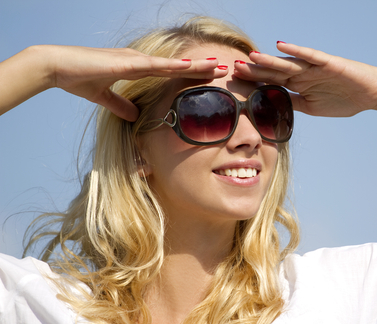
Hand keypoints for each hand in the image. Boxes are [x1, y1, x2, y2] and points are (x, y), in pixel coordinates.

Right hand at [44, 45, 226, 120]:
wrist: (56, 67)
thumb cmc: (78, 78)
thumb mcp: (104, 97)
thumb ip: (120, 104)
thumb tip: (134, 115)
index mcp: (136, 68)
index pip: (171, 73)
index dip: (191, 75)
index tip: (211, 78)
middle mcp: (140, 61)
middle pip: (177, 66)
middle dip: (202, 69)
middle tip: (225, 69)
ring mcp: (134, 60)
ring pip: (172, 64)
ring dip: (195, 65)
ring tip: (217, 65)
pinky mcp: (126, 63)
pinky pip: (155, 66)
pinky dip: (174, 66)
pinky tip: (191, 66)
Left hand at [234, 42, 376, 117]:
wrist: (372, 94)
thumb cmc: (344, 100)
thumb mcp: (312, 107)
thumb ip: (292, 104)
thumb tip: (270, 107)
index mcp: (299, 85)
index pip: (272, 82)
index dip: (254, 82)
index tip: (235, 82)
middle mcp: (303, 74)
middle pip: (275, 71)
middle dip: (255, 70)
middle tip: (234, 67)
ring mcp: (314, 67)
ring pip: (288, 62)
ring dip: (269, 60)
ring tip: (251, 56)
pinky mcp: (328, 62)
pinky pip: (310, 55)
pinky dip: (297, 51)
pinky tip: (282, 45)